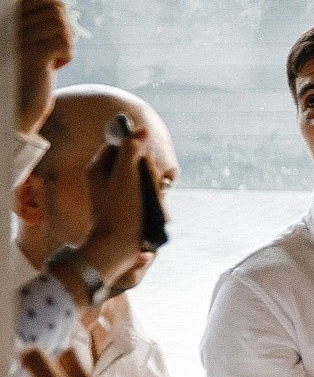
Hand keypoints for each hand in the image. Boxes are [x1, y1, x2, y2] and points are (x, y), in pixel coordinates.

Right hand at [16, 0, 72, 136]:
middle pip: (55, 11)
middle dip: (65, 31)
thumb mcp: (32, 45)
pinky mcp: (32, 55)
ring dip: (67, 43)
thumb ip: (41, 24)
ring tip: (53, 59)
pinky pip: (64, 42)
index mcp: (8, 21)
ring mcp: (19, 39)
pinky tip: (56, 67)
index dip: (56, 9)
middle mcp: (9, 27)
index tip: (55, 31)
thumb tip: (57, 3)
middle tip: (55, 51)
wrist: (17, 110)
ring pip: (61, 25)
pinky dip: (68, 54)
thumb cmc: (28, 76)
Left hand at [79, 118, 149, 291]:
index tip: (142, 161)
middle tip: (149, 182)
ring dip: (151, 184)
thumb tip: (140, 129)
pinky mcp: (125, 207)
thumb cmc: (120, 210)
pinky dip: (150, 198)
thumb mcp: (125, 174)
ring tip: (151, 198)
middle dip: (146, 169)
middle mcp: (104, 179)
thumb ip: (131, 148)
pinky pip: (143, 193)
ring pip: (140, 177)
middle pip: (132, 161)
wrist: (118, 247)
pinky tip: (152, 207)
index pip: (118, 145)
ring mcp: (115, 194)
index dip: (134, 149)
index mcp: (97, 168)